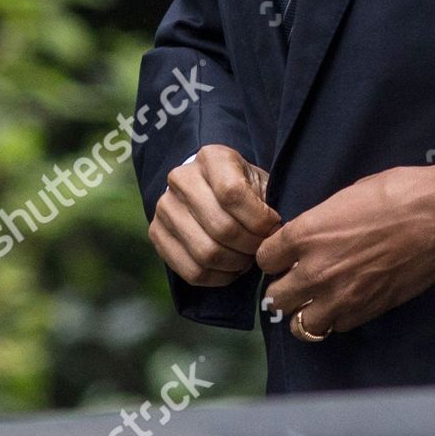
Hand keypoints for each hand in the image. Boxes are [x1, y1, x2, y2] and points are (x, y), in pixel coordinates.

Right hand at [149, 144, 281, 286]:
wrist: (208, 188)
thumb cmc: (242, 186)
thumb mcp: (258, 181)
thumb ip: (268, 203)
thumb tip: (278, 235)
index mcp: (211, 157)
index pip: (232, 194)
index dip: (259, 219)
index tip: (273, 226)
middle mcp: (181, 178)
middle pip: (221, 227)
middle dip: (250, 245)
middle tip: (262, 248)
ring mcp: (164, 207)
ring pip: (206, 253)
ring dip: (235, 263)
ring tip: (248, 258)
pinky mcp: (156, 234)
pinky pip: (191, 271)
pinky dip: (218, 277)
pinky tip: (232, 269)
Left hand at [256, 157, 434, 336]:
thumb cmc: (397, 193)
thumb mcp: (346, 197)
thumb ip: (319, 224)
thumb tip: (311, 237)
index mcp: (306, 234)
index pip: (264, 259)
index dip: (274, 256)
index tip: (285, 254)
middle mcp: (316, 270)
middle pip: (276, 297)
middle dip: (284, 287)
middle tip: (299, 278)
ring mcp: (341, 296)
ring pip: (300, 324)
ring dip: (305, 311)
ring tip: (317, 299)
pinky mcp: (366, 311)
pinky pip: (336, 326)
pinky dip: (336, 317)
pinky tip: (346, 300)